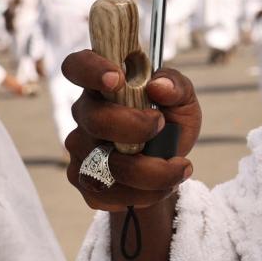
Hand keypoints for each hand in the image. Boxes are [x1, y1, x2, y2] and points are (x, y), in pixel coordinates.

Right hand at [61, 50, 200, 211]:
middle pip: (94, 119)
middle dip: (135, 127)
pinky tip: (165, 185)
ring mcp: (80, 151)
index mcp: (104, 86)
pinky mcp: (86, 183)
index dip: (90, 70)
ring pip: (104, 164)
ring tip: (180, 167)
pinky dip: (146, 193)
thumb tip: (159, 85)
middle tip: (162, 127)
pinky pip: (109, 194)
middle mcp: (85, 116)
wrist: (169, 164)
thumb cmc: (170, 122)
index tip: (117, 80)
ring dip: (151, 171)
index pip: (77, 66)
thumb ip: (177, 86)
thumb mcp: (184, 101)